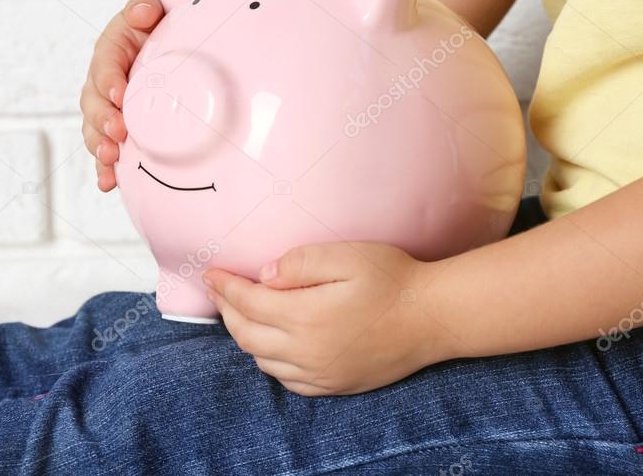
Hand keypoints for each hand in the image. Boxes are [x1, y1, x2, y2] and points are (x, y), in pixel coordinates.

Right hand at [80, 0, 164, 190]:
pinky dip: (104, 168)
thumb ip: (143, 10)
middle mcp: (102, 83)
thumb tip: (143, 13)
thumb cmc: (159, 31)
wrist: (171, 49)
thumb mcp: (150, 14)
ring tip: (109, 159)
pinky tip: (108, 183)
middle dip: (102, 120)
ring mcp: (107, 109)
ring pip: (94, 130)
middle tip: (117, 133)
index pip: (104, 66)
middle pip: (93, 103)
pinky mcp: (116, 130)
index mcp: (110, 52)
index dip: (109, 81)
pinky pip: (105, 149)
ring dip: (99, 147)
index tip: (120, 94)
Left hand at [204, 243, 451, 395]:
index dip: (224, 287)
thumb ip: (300, 263)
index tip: (210, 272)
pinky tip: (272, 345)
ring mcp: (321, 374)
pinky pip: (288, 381)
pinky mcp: (335, 385)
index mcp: (305, 318)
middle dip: (227, 311)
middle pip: (246, 335)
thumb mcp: (347, 256)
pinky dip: (270, 361)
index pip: (247, 303)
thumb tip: (264, 275)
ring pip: (263, 360)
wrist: (433, 317)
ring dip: (245, 336)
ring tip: (242, 313)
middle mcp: (306, 353)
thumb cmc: (393, 279)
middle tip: (220, 290)